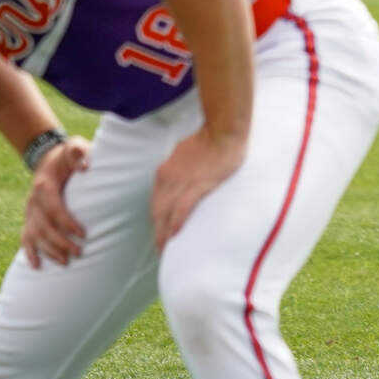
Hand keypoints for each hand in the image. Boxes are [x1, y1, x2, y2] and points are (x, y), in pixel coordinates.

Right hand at [21, 137, 91, 268]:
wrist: (48, 158)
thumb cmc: (67, 155)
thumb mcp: (74, 146)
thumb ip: (78, 152)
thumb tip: (85, 166)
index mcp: (44, 186)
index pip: (54, 208)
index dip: (67, 222)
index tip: (83, 233)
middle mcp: (33, 201)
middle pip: (44, 226)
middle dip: (60, 242)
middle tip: (78, 252)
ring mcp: (29, 211)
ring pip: (35, 235)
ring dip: (49, 251)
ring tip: (65, 262)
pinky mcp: (29, 218)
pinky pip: (25, 237)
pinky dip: (29, 252)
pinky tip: (36, 266)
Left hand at [152, 128, 245, 250]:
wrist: (223, 130)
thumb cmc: (208, 139)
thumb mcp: (182, 153)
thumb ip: (176, 168)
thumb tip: (178, 179)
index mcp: (164, 171)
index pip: (156, 201)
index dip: (156, 219)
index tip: (158, 231)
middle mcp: (168, 178)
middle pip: (157, 211)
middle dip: (157, 231)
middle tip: (160, 248)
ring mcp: (182, 182)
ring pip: (167, 213)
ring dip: (164, 232)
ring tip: (166, 248)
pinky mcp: (198, 185)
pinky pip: (182, 208)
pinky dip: (177, 221)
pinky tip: (176, 233)